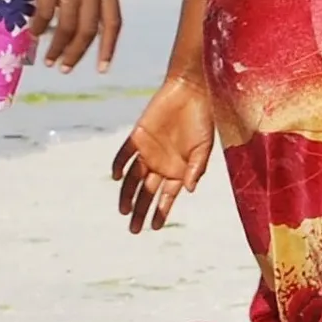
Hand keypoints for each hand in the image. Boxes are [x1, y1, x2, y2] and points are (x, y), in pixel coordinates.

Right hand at [11, 0, 123, 73]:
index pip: (113, 22)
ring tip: (49, 60)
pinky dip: (38, 28)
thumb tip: (82, 30)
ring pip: (67, 26)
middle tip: (64, 68)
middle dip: (76, 53)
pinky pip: (44, 14)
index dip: (108, 48)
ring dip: (57, 47)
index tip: (102, 68)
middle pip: (88, 30)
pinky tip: (34, 34)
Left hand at [113, 74, 216, 232]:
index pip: (166, 198)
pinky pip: (124, 155)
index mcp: (177, 171)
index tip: (153, 227)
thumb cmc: (202, 120)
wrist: (191, 92)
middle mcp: (161, 165)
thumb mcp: (203, 147)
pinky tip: (117, 178)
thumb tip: (188, 191)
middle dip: (140, 211)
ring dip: (127, 195)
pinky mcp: (137, 137)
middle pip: (147, 193)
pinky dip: (119, 166)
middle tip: (134, 229)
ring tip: (124, 211)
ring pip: (133, 179)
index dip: (160, 213)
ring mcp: (147, 152)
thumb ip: (196, 169)